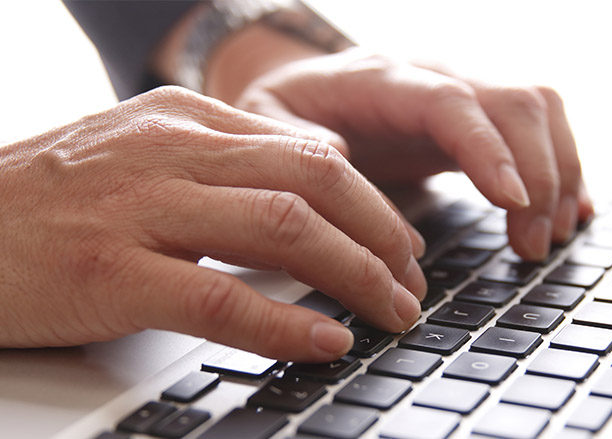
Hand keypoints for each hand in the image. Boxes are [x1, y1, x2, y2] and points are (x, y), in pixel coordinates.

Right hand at [0, 86, 424, 361]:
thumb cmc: (54, 197)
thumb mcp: (148, 148)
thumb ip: (235, 151)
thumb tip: (324, 159)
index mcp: (187, 120)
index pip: (312, 153)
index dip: (373, 204)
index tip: (401, 246)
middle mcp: (172, 151)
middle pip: (315, 182)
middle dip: (382, 237)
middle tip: (412, 283)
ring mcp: (141, 208)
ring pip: (284, 230)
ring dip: (355, 276)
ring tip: (391, 312)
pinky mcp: (110, 272)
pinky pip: (221, 296)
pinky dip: (284, 323)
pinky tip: (326, 342)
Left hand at [232, 48, 593, 259]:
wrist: (309, 88)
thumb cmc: (289, 110)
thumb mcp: (270, 122)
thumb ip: (301, 144)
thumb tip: (346, 169)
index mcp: (382, 78)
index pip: (452, 102)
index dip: (489, 149)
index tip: (513, 203)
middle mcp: (435, 75)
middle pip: (515, 102)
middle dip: (539, 175)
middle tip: (532, 245)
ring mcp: (463, 92)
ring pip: (541, 110)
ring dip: (560, 174)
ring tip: (550, 237)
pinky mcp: (479, 119)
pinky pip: (540, 129)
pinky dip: (563, 168)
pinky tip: (571, 210)